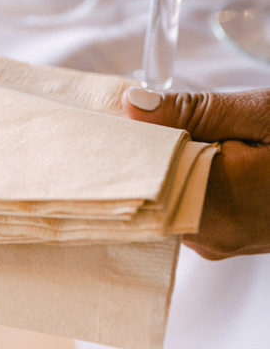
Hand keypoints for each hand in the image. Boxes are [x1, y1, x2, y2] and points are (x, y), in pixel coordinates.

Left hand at [122, 87, 269, 259]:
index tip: (96, 117)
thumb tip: (131, 105)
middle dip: (130, 153)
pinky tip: (169, 146)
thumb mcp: (259, 114)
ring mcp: (222, 243)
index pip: (141, 183)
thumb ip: (193, 112)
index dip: (116, 149)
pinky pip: (183, 206)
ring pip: (163, 199)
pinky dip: (174, 176)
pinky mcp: (228, 237)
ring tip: (138, 122)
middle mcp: (215, 237)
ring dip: (152, 163)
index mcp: (220, 207)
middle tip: (110, 111)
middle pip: (147, 193)